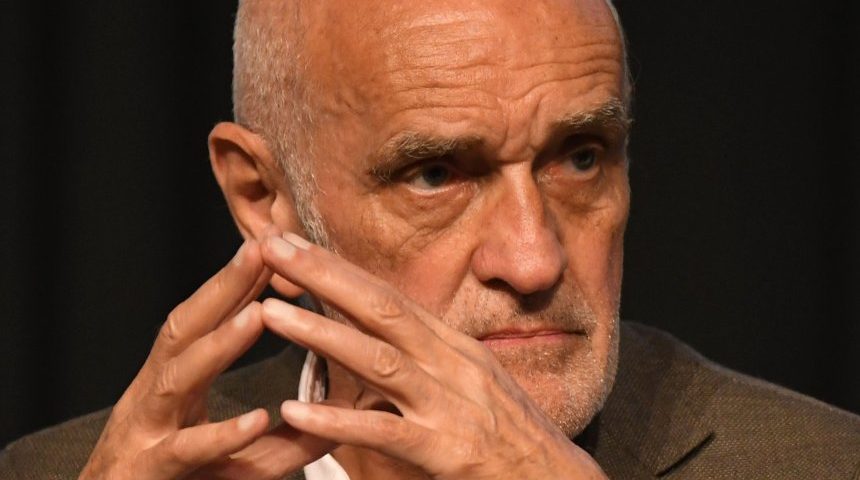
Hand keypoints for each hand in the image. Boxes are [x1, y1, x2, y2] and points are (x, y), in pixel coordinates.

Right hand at [79, 238, 334, 479]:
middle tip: (262, 249)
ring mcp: (147, 433)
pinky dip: (220, 435)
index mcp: (173, 384)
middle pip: (186, 331)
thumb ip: (281, 437)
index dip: (236, 282)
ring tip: (258, 314)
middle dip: (223, 288)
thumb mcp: (230, 456)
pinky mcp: (149, 474)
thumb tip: (339, 415)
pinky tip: (256, 419)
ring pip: (178, 380)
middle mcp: (154, 398)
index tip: (272, 245)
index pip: (204, 321)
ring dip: (218, 345)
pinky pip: (185, 452)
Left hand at [259, 233, 607, 478]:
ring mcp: (451, 405)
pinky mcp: (449, 452)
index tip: (293, 243)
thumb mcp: (472, 386)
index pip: (389, 296)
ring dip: (322, 334)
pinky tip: (296, 412)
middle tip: (272, 246)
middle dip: (324, 275)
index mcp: (453, 347)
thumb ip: (426, 363)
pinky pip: (385, 431)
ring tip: (271, 314)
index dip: (338, 268)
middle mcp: (453, 364)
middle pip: (381, 309)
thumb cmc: (513, 439)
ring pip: (380, 360)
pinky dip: (338, 420)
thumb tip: (378, 343)